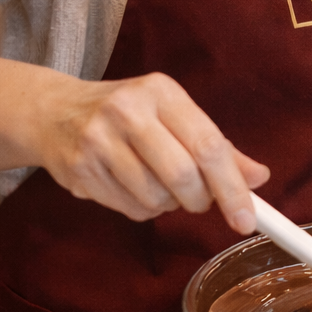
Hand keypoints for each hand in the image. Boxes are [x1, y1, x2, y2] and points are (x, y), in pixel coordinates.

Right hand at [36, 71, 269, 233]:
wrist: (53, 112)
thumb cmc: (128, 113)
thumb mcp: (173, 114)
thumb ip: (218, 146)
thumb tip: (259, 178)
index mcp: (161, 91)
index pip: (208, 145)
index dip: (232, 187)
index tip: (247, 219)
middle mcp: (128, 111)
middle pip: (183, 176)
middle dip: (200, 200)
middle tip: (199, 200)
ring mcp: (98, 141)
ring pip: (156, 199)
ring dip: (169, 205)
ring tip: (159, 184)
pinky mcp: (79, 170)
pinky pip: (130, 210)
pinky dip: (144, 209)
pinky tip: (133, 188)